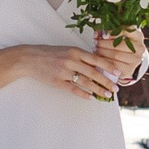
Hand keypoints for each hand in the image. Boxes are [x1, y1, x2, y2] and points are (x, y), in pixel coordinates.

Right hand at [0, 43, 122, 99]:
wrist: (30, 58)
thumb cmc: (50, 54)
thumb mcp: (67, 50)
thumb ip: (81, 57)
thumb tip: (98, 66)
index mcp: (75, 51)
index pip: (96, 59)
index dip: (109, 67)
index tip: (118, 73)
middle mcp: (71, 60)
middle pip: (93, 73)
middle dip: (106, 81)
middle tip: (115, 88)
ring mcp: (64, 71)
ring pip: (85, 82)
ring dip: (98, 90)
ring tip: (107, 95)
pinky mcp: (57, 81)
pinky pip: (73, 89)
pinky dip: (83, 94)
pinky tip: (91, 98)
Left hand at [94, 30, 145, 86]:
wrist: (128, 61)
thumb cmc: (121, 45)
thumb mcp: (118, 36)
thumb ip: (107, 32)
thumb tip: (97, 34)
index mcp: (138, 36)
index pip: (127, 30)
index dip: (114, 32)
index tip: (104, 35)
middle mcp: (139, 47)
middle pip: (118, 44)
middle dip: (104, 43)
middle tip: (96, 43)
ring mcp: (135, 59)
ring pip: (115, 54)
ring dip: (102, 52)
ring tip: (96, 50)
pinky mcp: (129, 69)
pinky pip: (114, 65)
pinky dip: (105, 61)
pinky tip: (100, 58)